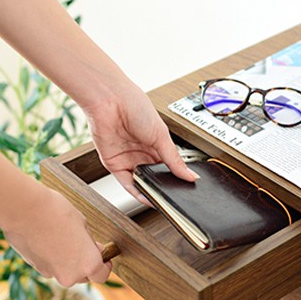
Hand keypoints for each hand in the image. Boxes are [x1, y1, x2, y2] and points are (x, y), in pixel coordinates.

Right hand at [3, 187, 111, 286]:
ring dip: (67, 261)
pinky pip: (49, 266)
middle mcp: (70, 275)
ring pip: (65, 271)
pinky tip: (48, 240)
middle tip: (83, 244)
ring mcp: (51, 273)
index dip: (104, 266)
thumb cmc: (57, 213)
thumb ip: (88, 242)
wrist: (25, 210)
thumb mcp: (83, 224)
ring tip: (63, 239)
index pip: (102, 276)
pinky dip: (51, 257)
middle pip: (83, 276)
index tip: (103, 257)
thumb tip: (90, 248)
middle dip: (84, 263)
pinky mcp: (35, 268)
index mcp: (88, 264)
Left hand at [83, 82, 198, 204]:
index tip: (186, 188)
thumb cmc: (135, 106)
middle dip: (164, 186)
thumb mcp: (162, 136)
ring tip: (162, 198)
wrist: (110, 100)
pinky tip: (147, 197)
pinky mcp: (114, 164)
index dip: (176, 177)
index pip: (169, 166)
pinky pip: (127, 183)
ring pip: (142, 182)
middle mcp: (142, 152)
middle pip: (156, 176)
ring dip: (151, 191)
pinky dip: (137, 192)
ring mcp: (128, 158)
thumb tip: (190, 175)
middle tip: (174, 196)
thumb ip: (175, 160)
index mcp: (157, 143)